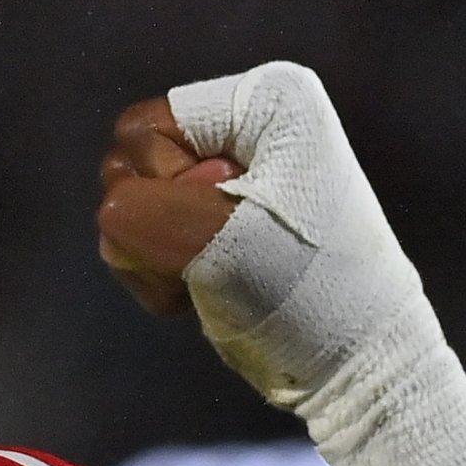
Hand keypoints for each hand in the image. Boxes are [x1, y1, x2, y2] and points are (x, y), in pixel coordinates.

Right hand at [101, 64, 465, 465]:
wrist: (356, 366)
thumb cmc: (307, 294)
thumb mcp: (219, 241)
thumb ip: (138, 212)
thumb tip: (110, 216)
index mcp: (267, 100)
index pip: (145, 128)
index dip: (164, 185)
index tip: (227, 220)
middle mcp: (249, 125)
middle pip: (130, 160)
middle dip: (152, 221)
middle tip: (213, 257)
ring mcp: (231, 173)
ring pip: (128, 200)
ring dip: (148, 253)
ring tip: (204, 281)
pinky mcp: (216, 220)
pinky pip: (140, 233)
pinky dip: (153, 269)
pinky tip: (196, 293)